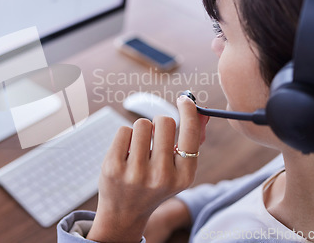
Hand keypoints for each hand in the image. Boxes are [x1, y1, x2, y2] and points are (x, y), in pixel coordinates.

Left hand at [87, 95, 204, 242]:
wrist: (124, 213)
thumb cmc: (155, 184)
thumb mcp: (178, 170)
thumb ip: (192, 141)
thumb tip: (200, 110)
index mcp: (183, 177)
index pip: (190, 134)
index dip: (189, 111)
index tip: (185, 99)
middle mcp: (161, 176)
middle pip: (164, 122)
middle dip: (159, 122)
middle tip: (155, 134)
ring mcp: (135, 173)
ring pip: (141, 124)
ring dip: (141, 130)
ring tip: (139, 148)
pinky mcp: (113, 168)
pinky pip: (123, 130)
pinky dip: (125, 136)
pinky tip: (125, 154)